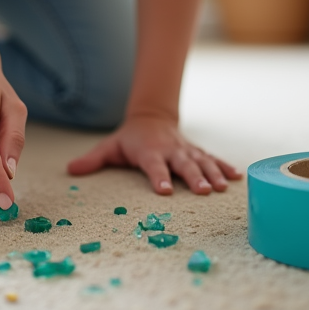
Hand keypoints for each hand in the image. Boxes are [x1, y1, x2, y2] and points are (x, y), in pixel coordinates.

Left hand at [66, 114, 241, 194]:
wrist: (152, 118)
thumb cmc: (129, 139)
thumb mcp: (109, 147)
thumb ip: (92, 160)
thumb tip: (70, 169)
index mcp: (149, 152)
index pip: (154, 166)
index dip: (159, 177)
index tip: (165, 191)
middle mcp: (171, 151)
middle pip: (184, 165)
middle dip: (194, 177)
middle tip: (204, 191)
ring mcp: (187, 151)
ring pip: (202, 162)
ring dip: (213, 174)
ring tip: (222, 188)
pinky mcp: (197, 152)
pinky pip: (214, 159)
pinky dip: (225, 167)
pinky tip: (237, 178)